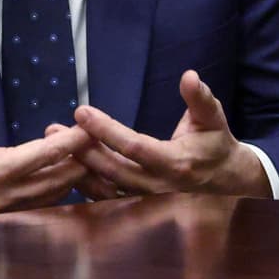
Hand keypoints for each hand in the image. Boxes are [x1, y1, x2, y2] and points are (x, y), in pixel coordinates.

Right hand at [0, 68, 95, 220]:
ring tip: (77, 150)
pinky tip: (58, 171)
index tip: (92, 126)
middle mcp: (5, 196)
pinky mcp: (2, 217)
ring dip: (70, 174)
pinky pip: (41, 204)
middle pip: (62, 180)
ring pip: (55, 195)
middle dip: (80, 158)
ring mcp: (5, 211)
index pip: (48, 155)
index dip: (75, 140)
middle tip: (89, 135)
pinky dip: (56, 187)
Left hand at [69, 70, 271, 199]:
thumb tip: (189, 76)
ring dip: (78, 167)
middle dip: (82, 150)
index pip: (134, 146)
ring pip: (105, 186)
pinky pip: (106, 197)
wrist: (225, 179)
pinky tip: (65, 165)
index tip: (82, 112)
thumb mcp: (212, 117)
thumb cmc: (215, 142)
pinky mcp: (138, 202)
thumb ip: (199, 98)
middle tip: (54, 130)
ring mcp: (146, 198)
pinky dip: (84, 183)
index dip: (106, 130)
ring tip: (53, 144)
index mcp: (175, 163)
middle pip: (112, 170)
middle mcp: (158, 185)